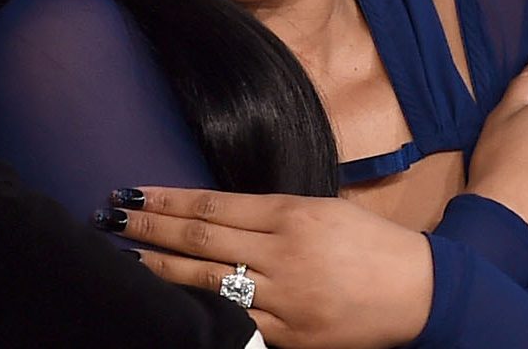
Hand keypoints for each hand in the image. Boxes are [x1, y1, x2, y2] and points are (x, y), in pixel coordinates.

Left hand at [107, 186, 432, 348]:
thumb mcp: (319, 209)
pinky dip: (202, 313)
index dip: (166, 200)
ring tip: (126, 259)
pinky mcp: (291, 338)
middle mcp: (283, 254)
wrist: (418, 292)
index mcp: (290, 214)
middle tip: (109, 217)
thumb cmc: (367, 242)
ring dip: (162, 271)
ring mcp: (285, 300)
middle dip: (150, 229)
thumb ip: (267, 214)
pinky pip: (236, 325)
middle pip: (201, 241)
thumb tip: (209, 215)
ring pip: (209, 284)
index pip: (212, 206)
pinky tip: (174, 307)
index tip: (131, 193)